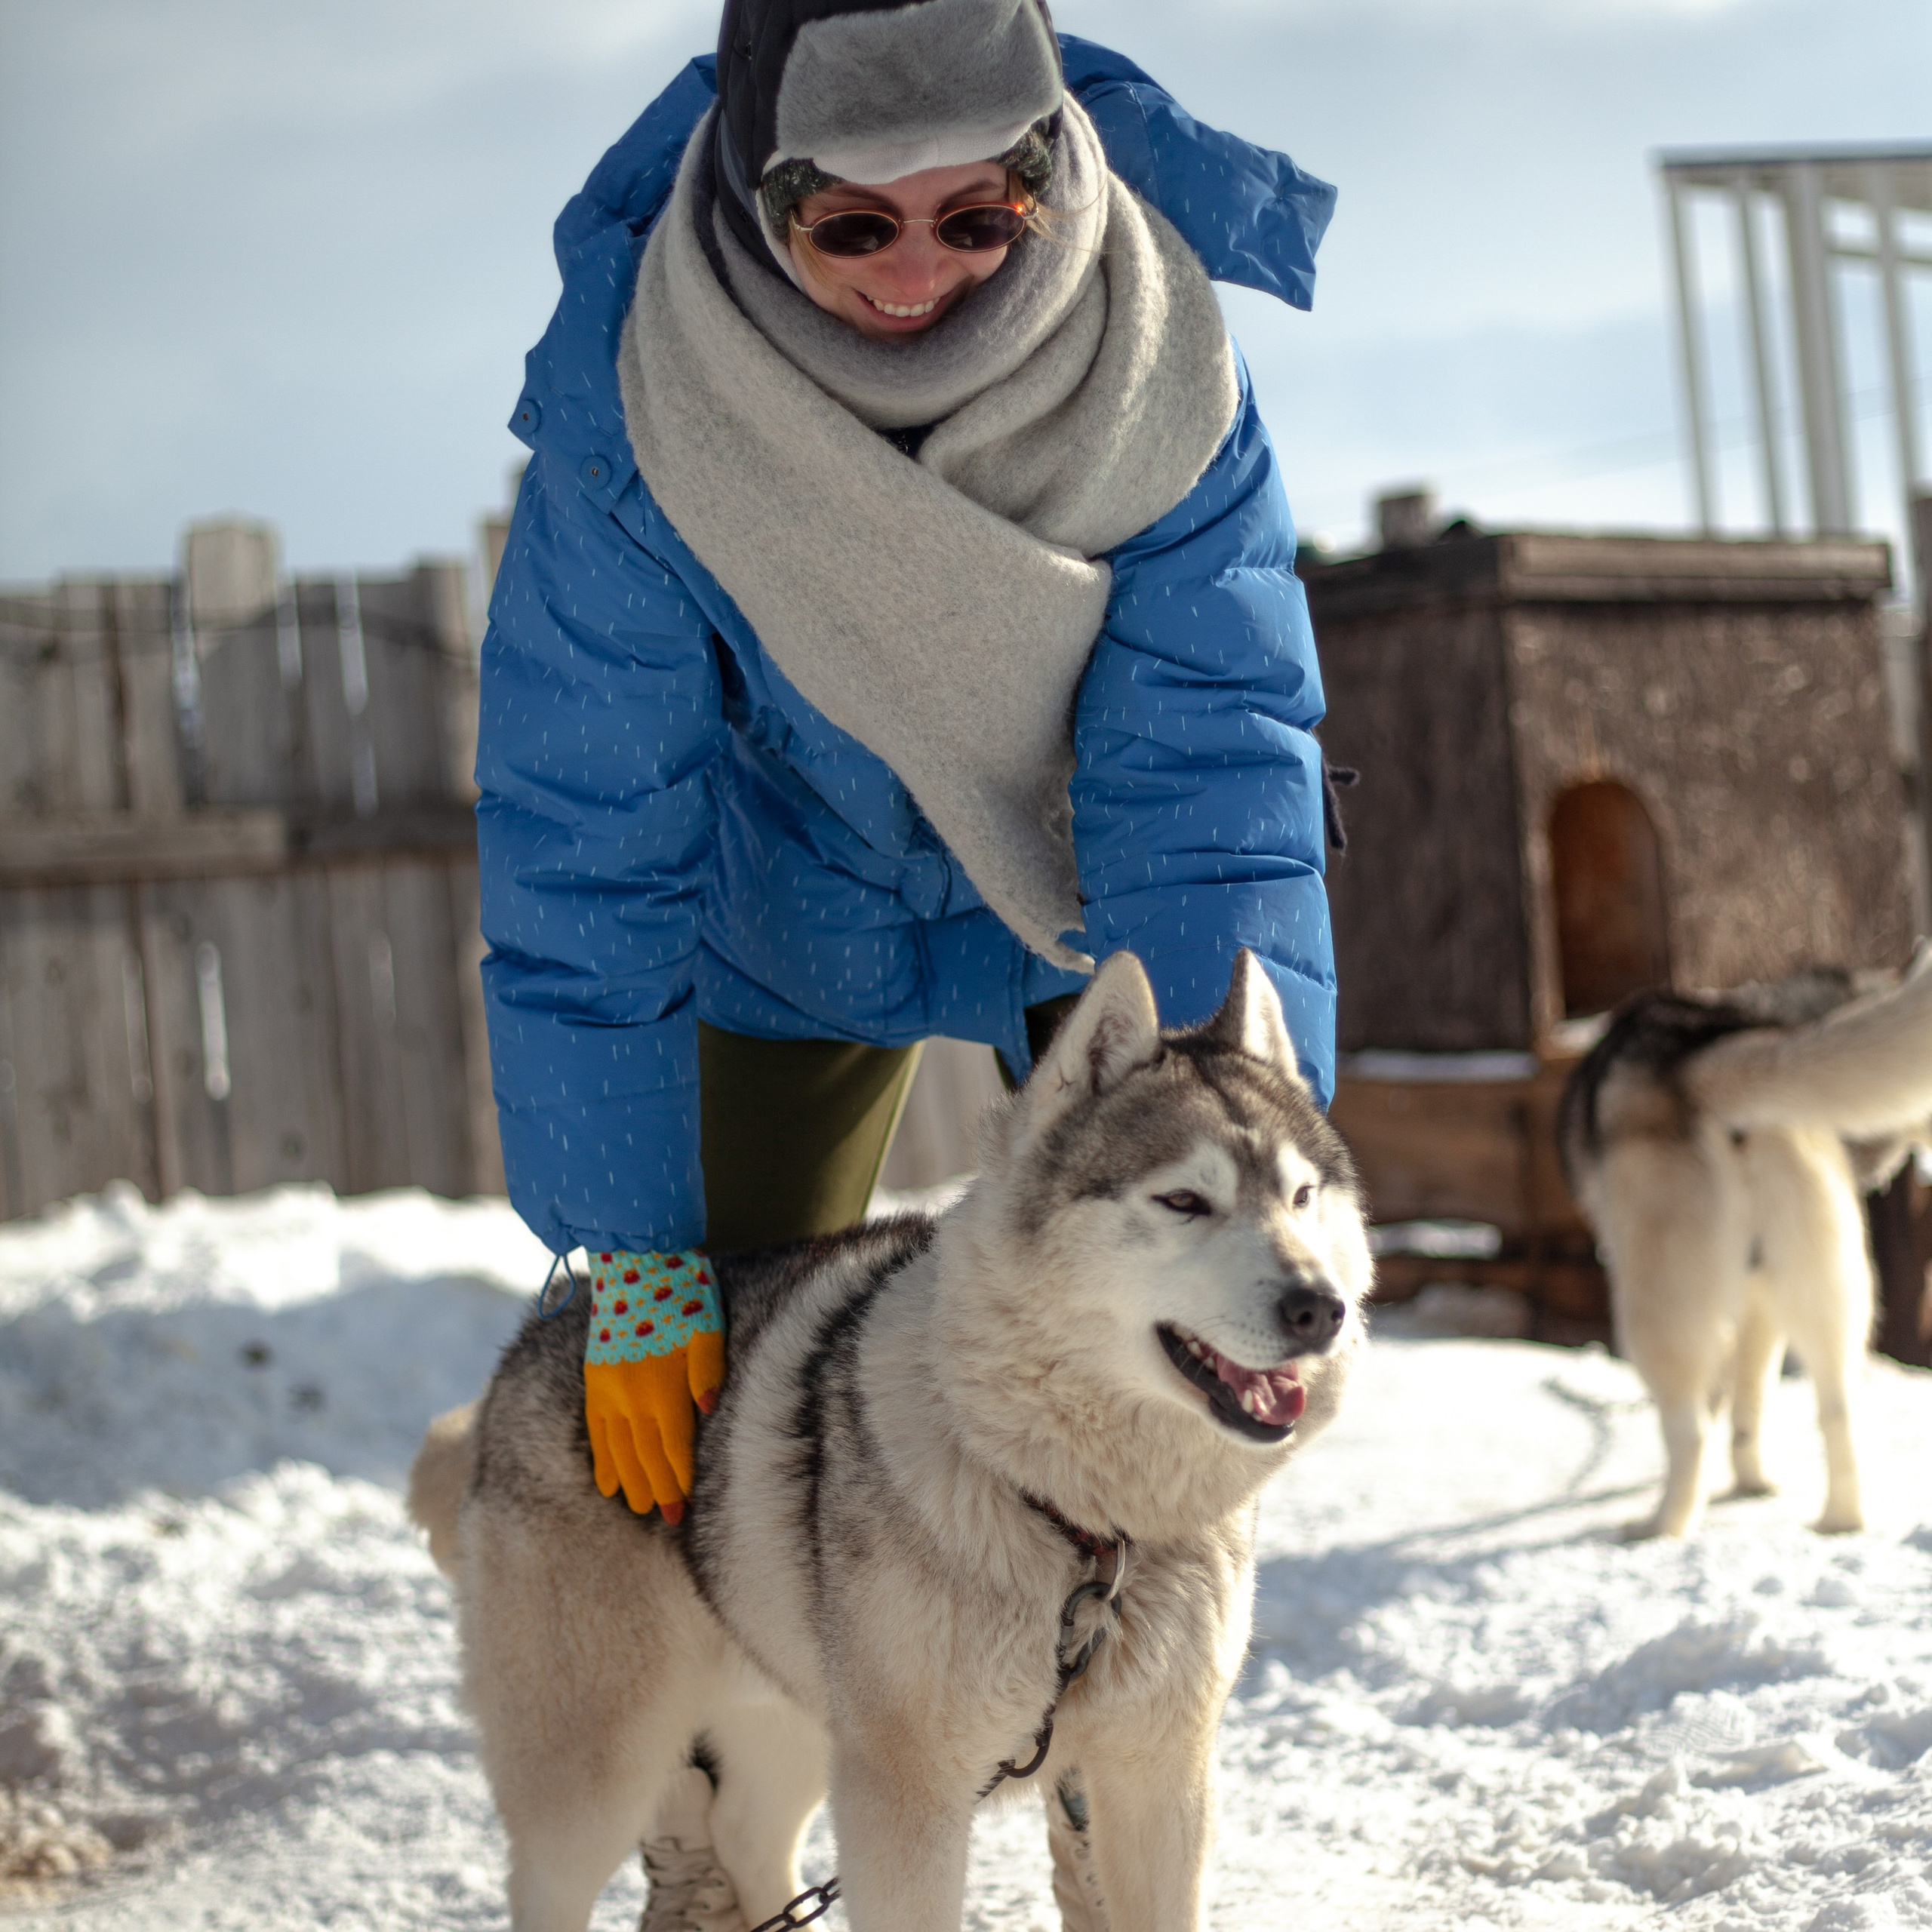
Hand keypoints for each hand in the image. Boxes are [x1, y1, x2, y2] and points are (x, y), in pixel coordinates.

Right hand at [582, 1249, 724, 1522]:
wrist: (633, 1261)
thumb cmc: (683, 1292)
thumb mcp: (708, 1326)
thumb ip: (709, 1370)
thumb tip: (710, 1410)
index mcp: (663, 1384)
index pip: (673, 1446)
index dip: (679, 1480)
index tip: (684, 1510)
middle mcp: (631, 1394)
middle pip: (645, 1455)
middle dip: (658, 1490)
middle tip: (667, 1518)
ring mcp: (607, 1388)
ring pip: (618, 1448)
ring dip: (630, 1482)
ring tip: (639, 1508)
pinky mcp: (594, 1379)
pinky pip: (595, 1430)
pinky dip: (601, 1459)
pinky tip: (606, 1483)